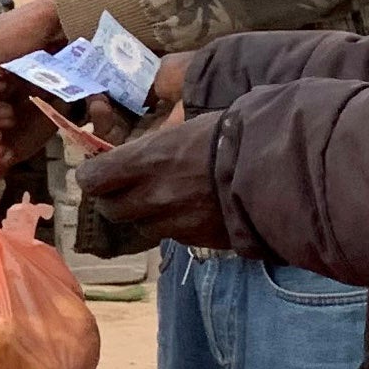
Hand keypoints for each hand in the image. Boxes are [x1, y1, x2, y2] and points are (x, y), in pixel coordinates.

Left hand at [80, 109, 231, 248]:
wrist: (275, 168)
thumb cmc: (234, 135)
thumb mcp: (188, 128)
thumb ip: (158, 147)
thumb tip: (143, 154)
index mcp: (146, 161)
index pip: (92, 179)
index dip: (92, 178)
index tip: (99, 173)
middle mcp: (152, 196)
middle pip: (112, 210)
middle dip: (116, 201)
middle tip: (129, 190)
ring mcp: (174, 222)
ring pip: (142, 228)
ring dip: (147, 217)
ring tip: (167, 201)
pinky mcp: (197, 240)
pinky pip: (173, 236)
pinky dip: (176, 227)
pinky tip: (194, 212)